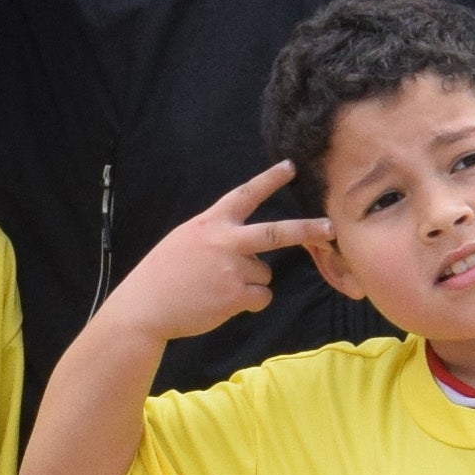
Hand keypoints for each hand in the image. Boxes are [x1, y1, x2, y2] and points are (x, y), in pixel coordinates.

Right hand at [107, 164, 325, 346]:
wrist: (145, 307)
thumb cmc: (162, 275)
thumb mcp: (184, 240)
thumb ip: (216, 236)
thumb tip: (247, 246)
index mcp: (210, 224)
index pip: (245, 195)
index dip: (269, 180)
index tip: (291, 167)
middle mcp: (225, 241)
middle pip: (277, 232)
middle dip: (307, 229)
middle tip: (330, 227)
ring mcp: (232, 269)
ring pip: (264, 273)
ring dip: (250, 283)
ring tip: (217, 288)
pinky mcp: (235, 295)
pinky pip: (261, 297)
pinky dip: (249, 303)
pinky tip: (223, 303)